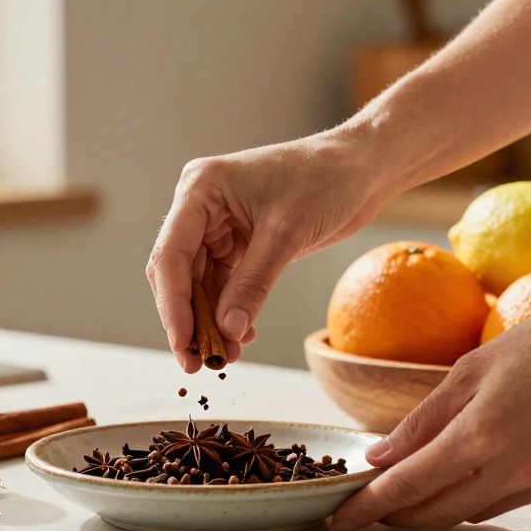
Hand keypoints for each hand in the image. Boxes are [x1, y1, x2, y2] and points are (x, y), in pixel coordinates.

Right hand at [146, 129, 389, 371]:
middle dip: (189, 319)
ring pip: (199, 284)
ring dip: (210, 321)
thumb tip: (226, 331)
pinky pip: (223, 283)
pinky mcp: (238, 241)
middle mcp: (200, 206)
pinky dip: (229, 310)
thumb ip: (253, 284)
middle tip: (199, 362)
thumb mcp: (287, 234)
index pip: (170, 254)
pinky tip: (241, 335)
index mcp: (200, 190)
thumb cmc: (325, 180)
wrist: (360, 168)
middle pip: (178, 273)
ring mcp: (218, 224)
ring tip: (225, 357)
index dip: (173, 305)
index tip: (184, 345)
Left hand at [331, 300, 530, 530]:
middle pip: (433, 514)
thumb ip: (422, 419)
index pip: (407, 486)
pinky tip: (462, 475)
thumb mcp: (470, 370)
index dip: (367, 508)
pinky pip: (503, 503)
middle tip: (364, 509)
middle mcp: (510, 470)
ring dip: (432, 509)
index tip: (337, 520)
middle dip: (393, 517)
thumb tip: (379, 455)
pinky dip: (472, 496)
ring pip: (467, 513)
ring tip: (406, 490)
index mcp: (480, 436)